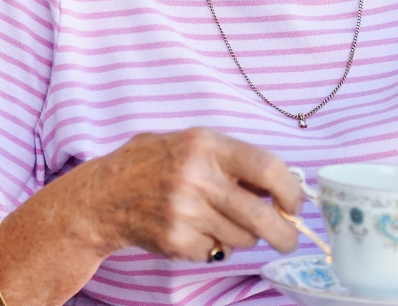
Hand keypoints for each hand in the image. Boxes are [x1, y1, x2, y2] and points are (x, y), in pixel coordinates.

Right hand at [76, 127, 303, 262]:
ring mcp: (185, 212)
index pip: (268, 168)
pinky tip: (191, 230)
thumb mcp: (190, 144)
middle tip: (288, 239)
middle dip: (285, 234)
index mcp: (204, 145)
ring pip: (242, 238)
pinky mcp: (176, 240)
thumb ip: (231, 160)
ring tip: (216, 220)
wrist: (103, 195)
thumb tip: (280, 187)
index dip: (291, 191)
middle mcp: (195, 177)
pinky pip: (215, 252)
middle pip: (262, 216)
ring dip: (241, 236)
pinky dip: (211, 246)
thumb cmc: (152, 165)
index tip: (294, 205)